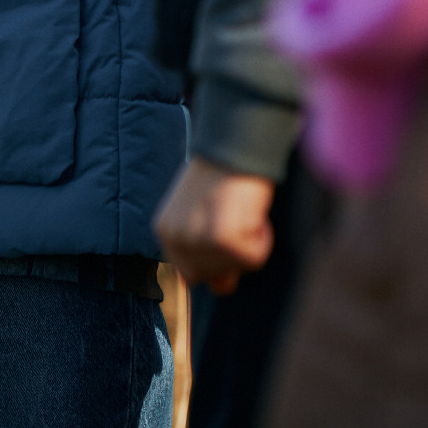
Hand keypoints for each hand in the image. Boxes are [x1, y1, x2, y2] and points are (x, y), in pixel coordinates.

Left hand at [154, 156, 275, 295]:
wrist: (237, 142)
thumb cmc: (225, 173)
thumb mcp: (202, 212)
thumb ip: (204, 248)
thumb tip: (221, 286)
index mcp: (165, 231)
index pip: (190, 275)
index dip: (215, 259)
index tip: (225, 229)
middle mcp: (176, 239)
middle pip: (214, 280)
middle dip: (232, 257)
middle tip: (237, 218)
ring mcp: (198, 241)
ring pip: (237, 269)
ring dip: (249, 243)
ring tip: (243, 209)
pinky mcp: (223, 239)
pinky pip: (254, 259)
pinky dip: (263, 238)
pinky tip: (252, 211)